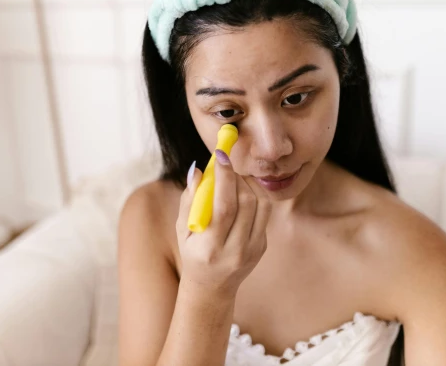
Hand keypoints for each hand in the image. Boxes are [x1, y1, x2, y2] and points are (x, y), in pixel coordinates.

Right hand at [176, 150, 271, 299]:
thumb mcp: (181, 230)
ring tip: (232, 179)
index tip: (220, 155)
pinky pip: (264, 212)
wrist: (212, 288)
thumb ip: (189, 199)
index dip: (224, 178)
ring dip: (248, 184)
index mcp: (210, 248)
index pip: (224, 208)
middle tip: (225, 165)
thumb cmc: (192, 253)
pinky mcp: (263, 246)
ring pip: (260, 204)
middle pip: (245, 203)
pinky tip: (240, 194)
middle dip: (236, 176)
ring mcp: (253, 250)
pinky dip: (254, 196)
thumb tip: (197, 169)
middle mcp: (235, 251)